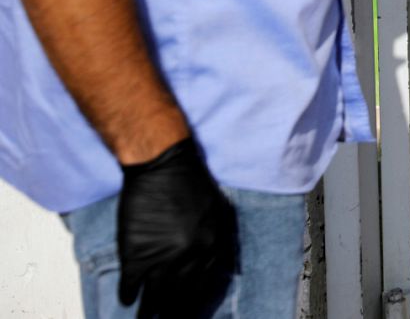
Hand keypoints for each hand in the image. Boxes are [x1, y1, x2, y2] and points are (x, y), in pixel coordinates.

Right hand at [117, 138, 237, 317]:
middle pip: (181, 296)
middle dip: (174, 312)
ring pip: (156, 296)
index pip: (204, 286)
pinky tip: (126, 301)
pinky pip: (131, 284)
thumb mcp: (220, 212)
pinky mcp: (135, 254)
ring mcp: (161, 258)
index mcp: (212, 247)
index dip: (195, 301)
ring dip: (150, 311)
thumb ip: (220, 241)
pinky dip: (128, 294)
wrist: (164, 166)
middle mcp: (189, 258)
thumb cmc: (192, 183)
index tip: (188, 311)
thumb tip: (222, 268)